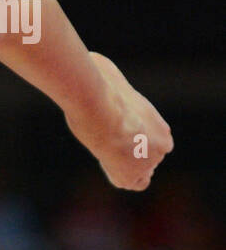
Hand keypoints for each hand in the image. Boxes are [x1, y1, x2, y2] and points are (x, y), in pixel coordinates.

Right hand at [64, 53, 173, 190]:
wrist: (97, 103)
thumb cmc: (99, 84)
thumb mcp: (106, 75)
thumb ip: (106, 83)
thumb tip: (88, 67)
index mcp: (158, 124)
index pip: (151, 140)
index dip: (133, 138)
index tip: (115, 130)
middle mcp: (160, 146)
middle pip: (147, 156)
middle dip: (129, 152)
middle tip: (106, 139)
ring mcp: (148, 162)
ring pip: (138, 171)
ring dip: (122, 163)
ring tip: (103, 147)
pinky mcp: (131, 174)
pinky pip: (131, 182)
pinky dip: (118, 175)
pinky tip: (105, 159)